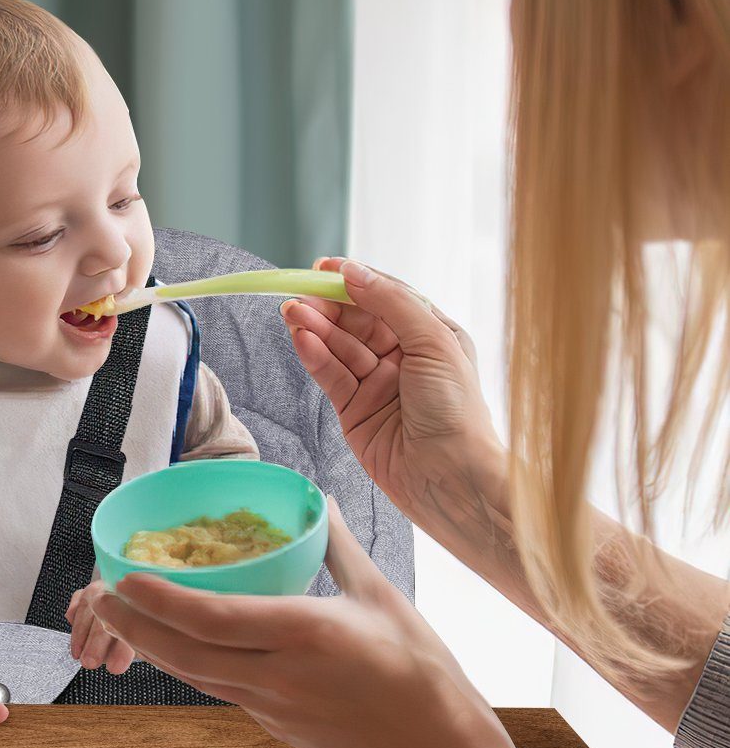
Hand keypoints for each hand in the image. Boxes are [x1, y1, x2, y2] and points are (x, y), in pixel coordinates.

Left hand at [74, 498, 511, 747]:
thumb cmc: (418, 668)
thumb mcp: (380, 594)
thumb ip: (338, 544)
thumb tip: (317, 498)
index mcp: (303, 634)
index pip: (215, 619)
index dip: (163, 601)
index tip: (126, 579)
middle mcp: (277, 674)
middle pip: (186, 652)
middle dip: (134, 625)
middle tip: (97, 596)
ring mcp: (270, 706)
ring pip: (193, 675)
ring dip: (150, 647)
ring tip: (116, 617)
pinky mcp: (271, 725)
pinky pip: (216, 689)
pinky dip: (184, 665)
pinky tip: (166, 647)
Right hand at [281, 257, 502, 520]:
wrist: (452, 480)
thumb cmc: (456, 410)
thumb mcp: (433, 342)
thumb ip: (392, 303)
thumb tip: (353, 271)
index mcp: (430, 336)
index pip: (385, 298)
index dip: (355, 281)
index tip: (323, 267)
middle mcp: (403, 357)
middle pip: (356, 321)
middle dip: (328, 306)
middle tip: (299, 295)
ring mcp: (377, 384)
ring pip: (339, 346)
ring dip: (315, 327)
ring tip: (291, 312)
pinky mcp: (354, 410)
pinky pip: (330, 375)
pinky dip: (314, 355)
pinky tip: (302, 339)